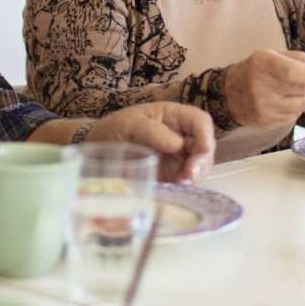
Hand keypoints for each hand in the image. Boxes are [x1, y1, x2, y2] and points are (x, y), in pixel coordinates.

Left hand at [88, 103, 215, 182]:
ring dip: (195, 176)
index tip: (202, 151)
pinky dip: (185, 187)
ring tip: (180, 183)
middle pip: (205, 146)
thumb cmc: (114, 130)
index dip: (206, 135)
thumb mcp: (129, 124)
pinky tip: (175, 188)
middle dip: (201, 162)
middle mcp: (181, 136)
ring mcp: (178, 157)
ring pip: (200, 166)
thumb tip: (178, 144)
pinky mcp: (172, 175)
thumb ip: (153, 132)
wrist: (98, 151)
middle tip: (187, 176)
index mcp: (173, 116)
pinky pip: (187, 181)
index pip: (200, 121)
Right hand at [223, 50, 304, 127]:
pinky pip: (294, 117)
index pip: (293, 72)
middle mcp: (260, 87)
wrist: (228, 94)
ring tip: (298, 90)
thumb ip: (299, 59)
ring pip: (301, 105)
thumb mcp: (272, 55)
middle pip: (301, 89)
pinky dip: (297, 108)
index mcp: (262, 64)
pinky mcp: (266, 122)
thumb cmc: (255, 70)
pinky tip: (286, 101)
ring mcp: (263, 108)